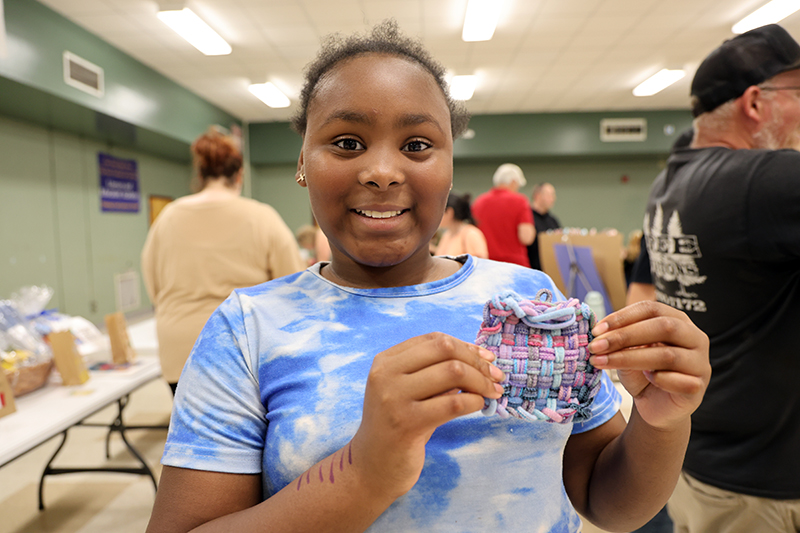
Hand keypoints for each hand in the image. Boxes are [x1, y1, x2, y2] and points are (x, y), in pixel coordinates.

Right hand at [351, 333, 504, 499]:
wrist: (373, 466)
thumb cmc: (400, 424)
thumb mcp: (411, 391)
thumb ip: (435, 372)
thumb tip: (481, 359)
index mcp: (386, 361)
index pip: (434, 340)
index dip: (466, 346)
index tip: (487, 359)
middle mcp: (386, 374)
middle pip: (445, 350)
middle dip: (476, 362)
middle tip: (495, 377)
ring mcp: (394, 398)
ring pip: (453, 372)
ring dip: (481, 381)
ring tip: (492, 393)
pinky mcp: (407, 423)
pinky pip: (453, 404)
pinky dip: (475, 401)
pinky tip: (479, 406)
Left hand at [587, 301, 709, 429]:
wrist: (654, 407)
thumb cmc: (641, 373)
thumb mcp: (627, 352)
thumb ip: (620, 340)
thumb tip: (600, 333)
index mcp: (678, 321)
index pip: (652, 309)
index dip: (623, 316)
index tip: (597, 330)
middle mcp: (695, 338)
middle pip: (664, 327)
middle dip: (625, 336)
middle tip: (596, 346)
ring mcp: (700, 363)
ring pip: (668, 355)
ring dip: (630, 358)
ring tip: (603, 362)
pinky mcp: (698, 387)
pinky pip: (679, 381)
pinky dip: (658, 379)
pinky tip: (645, 378)